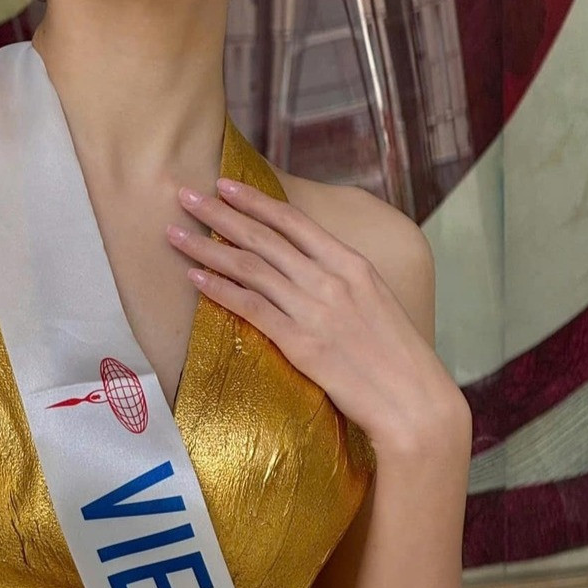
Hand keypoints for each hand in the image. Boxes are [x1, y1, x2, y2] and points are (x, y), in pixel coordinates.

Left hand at [167, 178, 462, 451]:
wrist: (414, 402)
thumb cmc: (397, 356)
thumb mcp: (376, 300)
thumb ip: (342, 278)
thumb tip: (310, 264)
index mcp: (352, 263)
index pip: (294, 220)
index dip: (255, 200)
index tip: (225, 184)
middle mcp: (331, 279)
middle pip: (263, 237)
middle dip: (218, 213)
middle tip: (184, 195)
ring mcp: (315, 310)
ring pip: (249, 268)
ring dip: (206, 247)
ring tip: (174, 233)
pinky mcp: (301, 343)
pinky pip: (250, 307)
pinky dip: (219, 288)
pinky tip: (195, 277)